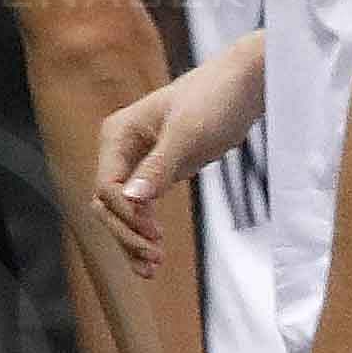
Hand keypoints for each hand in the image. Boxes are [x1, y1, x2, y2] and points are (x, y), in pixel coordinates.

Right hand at [96, 41, 265, 279]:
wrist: (245, 84)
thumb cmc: (214, 98)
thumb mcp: (187, 133)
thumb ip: (158, 166)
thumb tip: (130, 199)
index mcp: (116, 134)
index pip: (106, 186)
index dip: (125, 215)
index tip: (153, 235)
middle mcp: (121, 150)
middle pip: (107, 204)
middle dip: (125, 233)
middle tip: (154, 260)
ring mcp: (138, 163)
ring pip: (122, 211)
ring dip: (132, 240)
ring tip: (152, 268)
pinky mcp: (159, 173)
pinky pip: (143, 208)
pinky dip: (145, 232)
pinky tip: (154, 257)